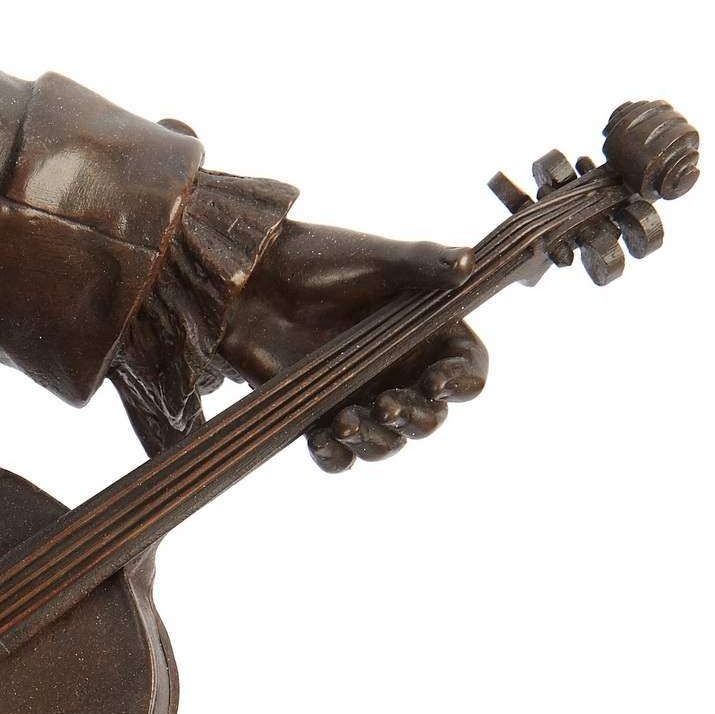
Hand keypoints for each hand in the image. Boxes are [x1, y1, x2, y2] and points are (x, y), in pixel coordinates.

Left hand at [217, 220, 487, 471]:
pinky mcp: (320, 414)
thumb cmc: (313, 260)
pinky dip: (336, 456)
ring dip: (376, 441)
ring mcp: (360, 396)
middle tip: (390, 405)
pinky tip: (325, 441)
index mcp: (424, 333)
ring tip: (347, 420)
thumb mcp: (377, 256)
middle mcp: (399, 370)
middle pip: (430, 418)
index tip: (438, 381)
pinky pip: (338, 454)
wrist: (247, 283)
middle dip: (417, 420)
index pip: (467, 368)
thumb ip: (424, 261)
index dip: (462, 382)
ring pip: (387, 443)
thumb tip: (467, 261)